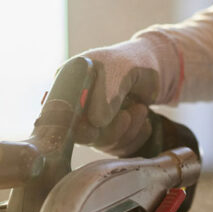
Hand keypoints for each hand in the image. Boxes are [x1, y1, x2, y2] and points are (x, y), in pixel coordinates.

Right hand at [73, 34, 181, 155]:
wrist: (153, 70)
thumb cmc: (132, 63)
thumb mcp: (120, 70)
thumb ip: (107, 93)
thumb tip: (95, 122)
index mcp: (67, 84)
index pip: (58, 113)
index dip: (74, 126)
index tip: (95, 128)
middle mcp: (74, 106)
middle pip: (81, 135)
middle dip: (109, 130)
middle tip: (127, 116)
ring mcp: (90, 123)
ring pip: (102, 143)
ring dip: (127, 131)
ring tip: (141, 109)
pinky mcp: (107, 135)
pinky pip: (118, 148)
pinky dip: (135, 138)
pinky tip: (144, 122)